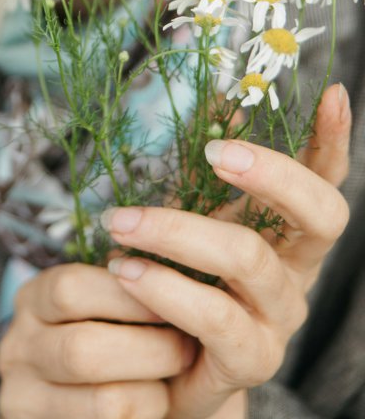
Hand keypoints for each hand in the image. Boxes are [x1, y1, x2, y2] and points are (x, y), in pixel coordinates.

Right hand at [0, 259, 196, 417]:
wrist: (111, 404)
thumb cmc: (122, 338)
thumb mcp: (116, 301)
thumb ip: (135, 273)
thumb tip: (180, 230)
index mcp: (35, 298)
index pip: (71, 288)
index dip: (130, 292)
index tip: (177, 292)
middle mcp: (17, 345)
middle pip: (83, 350)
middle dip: (151, 348)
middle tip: (188, 345)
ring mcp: (22, 395)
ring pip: (104, 401)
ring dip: (156, 387)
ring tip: (178, 375)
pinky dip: (146, 415)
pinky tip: (159, 403)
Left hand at [102, 82, 350, 418]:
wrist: (163, 365)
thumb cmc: (182, 275)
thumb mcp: (193, 212)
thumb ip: (208, 162)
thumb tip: (223, 96)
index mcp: (289, 231)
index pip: (327, 180)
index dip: (335, 139)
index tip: (333, 93)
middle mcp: (297, 272)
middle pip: (320, 216)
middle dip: (271, 174)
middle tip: (215, 151)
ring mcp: (278, 319)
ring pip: (250, 259)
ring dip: (179, 230)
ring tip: (122, 222)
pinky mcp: (247, 360)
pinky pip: (214, 318)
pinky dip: (165, 288)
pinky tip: (125, 270)